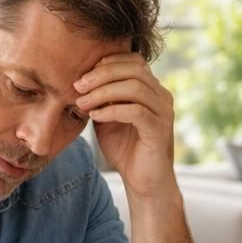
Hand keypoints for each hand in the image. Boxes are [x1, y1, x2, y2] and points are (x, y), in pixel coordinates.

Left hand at [75, 52, 176, 198]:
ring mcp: (163, 112)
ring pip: (135, 87)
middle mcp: (162, 96)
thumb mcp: (108, 117)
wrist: (143, 182)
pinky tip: (95, 117)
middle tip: (78, 86)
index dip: (107, 62)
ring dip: (103, 92)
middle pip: (134, 69)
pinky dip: (112, 111)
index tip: (83, 76)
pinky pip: (135, 111)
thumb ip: (101, 98)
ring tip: (82, 103)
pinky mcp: (159, 130)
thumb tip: (80, 80)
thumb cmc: (125, 150)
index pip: (134, 60)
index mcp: (152, 89)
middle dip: (101, 74)